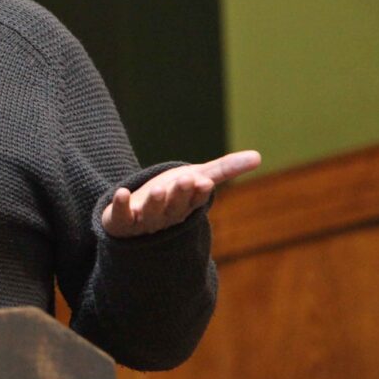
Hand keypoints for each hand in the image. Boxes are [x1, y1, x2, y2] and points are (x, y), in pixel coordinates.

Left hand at [102, 150, 260, 237]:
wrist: (135, 213)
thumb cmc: (170, 194)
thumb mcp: (196, 178)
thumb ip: (224, 169)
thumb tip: (259, 156)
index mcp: (185, 208)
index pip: (194, 201)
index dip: (198, 193)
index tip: (203, 182)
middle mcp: (166, 217)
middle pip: (174, 207)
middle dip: (180, 195)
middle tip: (186, 180)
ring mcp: (143, 221)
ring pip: (151, 214)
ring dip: (156, 203)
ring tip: (158, 190)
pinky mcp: (120, 221)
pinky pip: (121, 217)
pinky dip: (121, 206)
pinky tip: (121, 193)